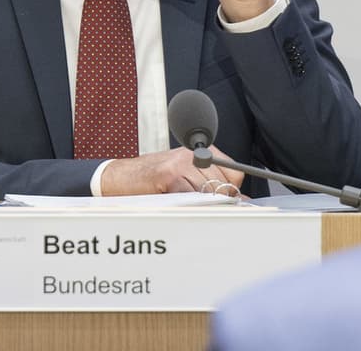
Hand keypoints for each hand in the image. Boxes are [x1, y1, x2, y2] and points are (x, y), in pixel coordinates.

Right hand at [100, 145, 243, 195]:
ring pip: (209, 191)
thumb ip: (210, 186)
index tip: (224, 203)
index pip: (235, 173)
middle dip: (217, 202)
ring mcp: (181, 162)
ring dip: (202, 206)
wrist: (118, 178)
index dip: (230, 192)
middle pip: (224, 185)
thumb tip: (242, 205)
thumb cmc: (151, 182)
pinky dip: (189, 206)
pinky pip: (191, 195)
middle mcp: (193, 154)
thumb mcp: (184, 178)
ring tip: (183, 205)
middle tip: (199, 208)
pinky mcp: (168, 174)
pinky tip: (177, 204)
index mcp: (201, 151)